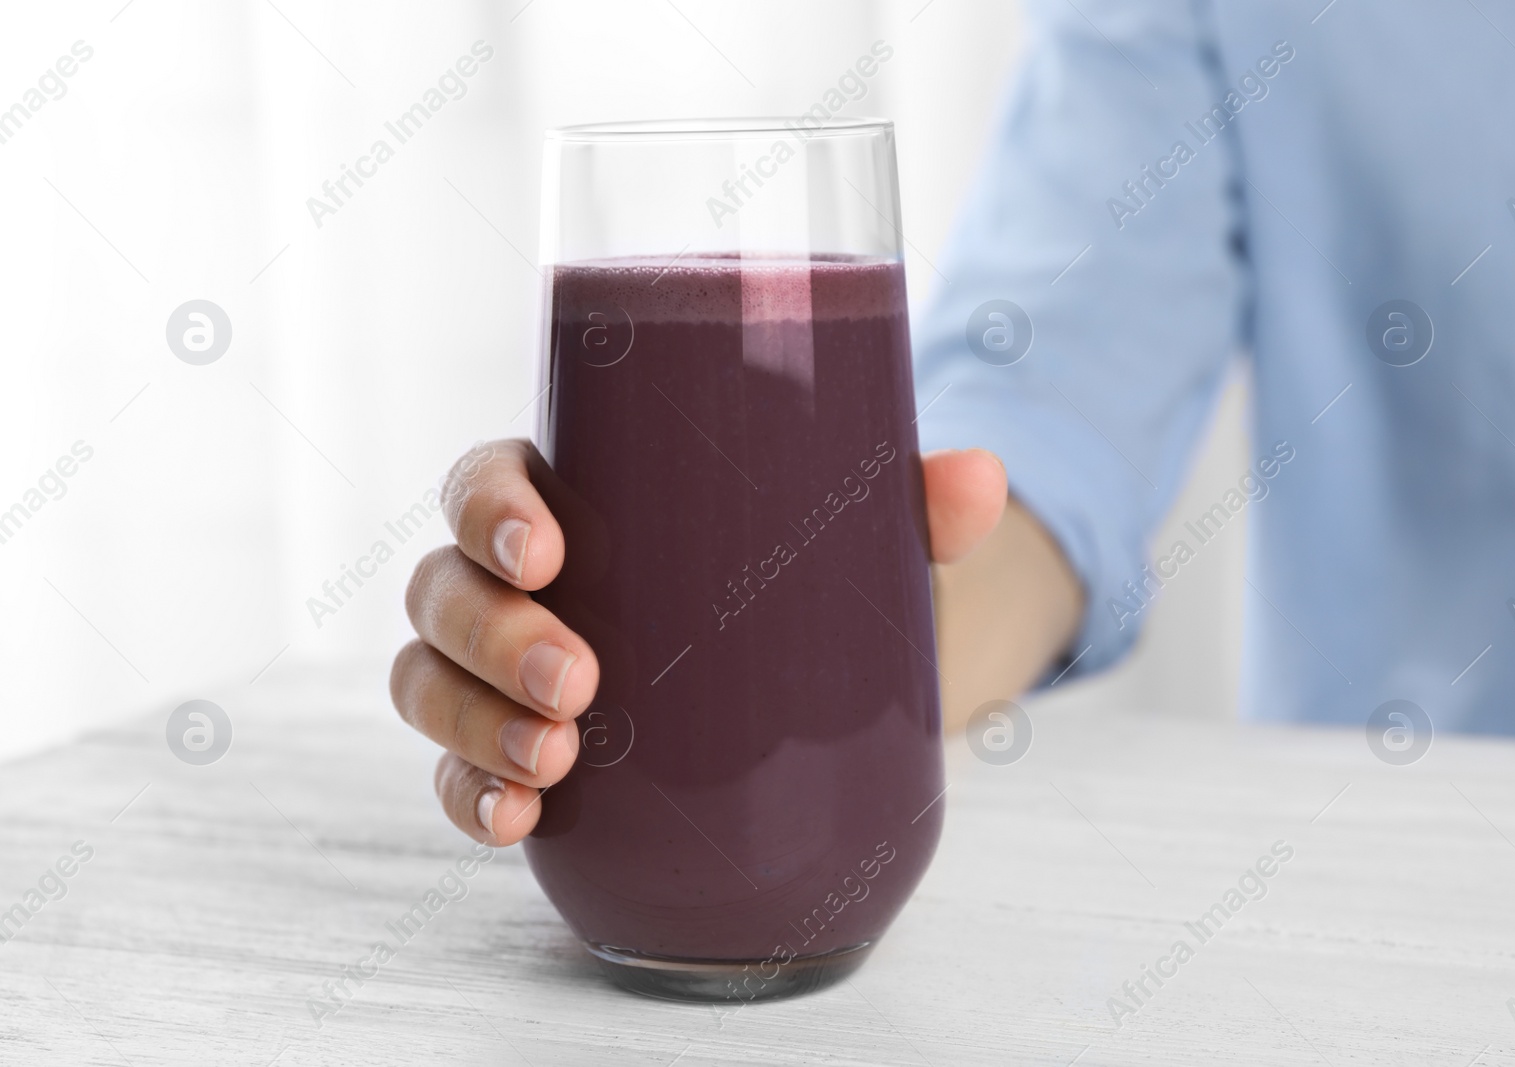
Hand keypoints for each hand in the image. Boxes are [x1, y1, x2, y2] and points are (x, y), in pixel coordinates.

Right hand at [391, 439, 1007, 844]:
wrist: (807, 684)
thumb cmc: (796, 579)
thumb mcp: (852, 537)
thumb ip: (910, 503)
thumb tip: (983, 477)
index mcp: (575, 497)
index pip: (488, 480)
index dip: (490, 509)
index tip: (550, 549)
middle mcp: (520, 581)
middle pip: (446, 588)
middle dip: (493, 635)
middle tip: (583, 681)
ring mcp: (504, 672)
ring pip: (430, 680)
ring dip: (473, 722)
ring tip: (558, 759)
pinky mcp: (515, 753)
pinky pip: (454, 772)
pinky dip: (468, 796)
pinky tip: (516, 819)